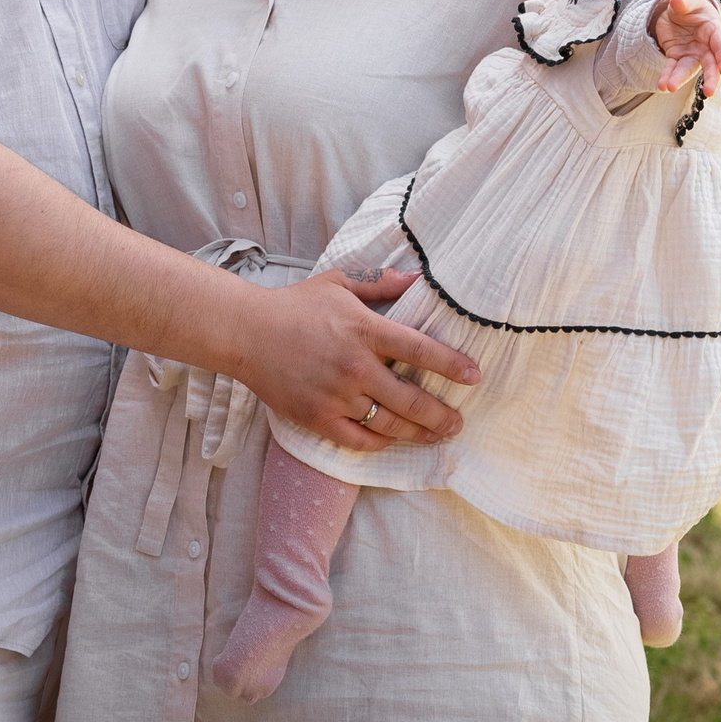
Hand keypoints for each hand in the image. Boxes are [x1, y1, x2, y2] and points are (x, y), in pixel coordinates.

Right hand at [235, 268, 479, 452]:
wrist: (246, 332)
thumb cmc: (295, 305)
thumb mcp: (339, 282)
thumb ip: (381, 282)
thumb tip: (418, 279)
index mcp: (364, 330)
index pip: (419, 351)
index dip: (451, 364)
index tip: (474, 376)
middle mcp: (355, 367)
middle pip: (411, 399)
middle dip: (441, 414)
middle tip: (458, 422)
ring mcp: (336, 396)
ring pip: (389, 424)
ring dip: (418, 433)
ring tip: (436, 435)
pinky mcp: (317, 417)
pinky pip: (358, 439)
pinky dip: (380, 442)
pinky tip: (393, 439)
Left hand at [652, 0, 720, 93]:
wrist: (677, 11)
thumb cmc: (691, 5)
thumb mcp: (688, 0)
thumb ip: (684, 1)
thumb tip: (677, 1)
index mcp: (714, 31)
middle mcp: (705, 47)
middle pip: (710, 64)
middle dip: (710, 78)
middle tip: (709, 92)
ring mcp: (691, 54)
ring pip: (688, 69)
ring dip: (680, 79)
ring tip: (670, 87)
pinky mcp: (676, 57)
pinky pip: (672, 68)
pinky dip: (667, 76)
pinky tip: (662, 85)